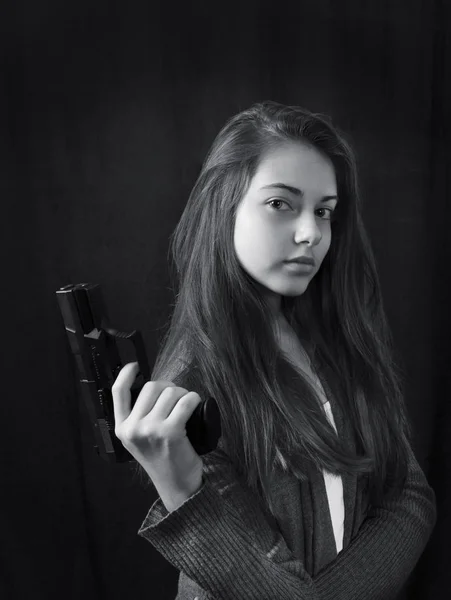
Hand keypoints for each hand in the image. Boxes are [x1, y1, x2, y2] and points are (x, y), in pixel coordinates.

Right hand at [111, 361, 204, 511]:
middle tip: (177, 397)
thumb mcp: (139, 440)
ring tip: (186, 405)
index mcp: (122, 429)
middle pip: (151, 386)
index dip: (126, 374)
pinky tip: (195, 405)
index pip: (118, 392)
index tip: (135, 366)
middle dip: (168, 386)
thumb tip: (153, 388)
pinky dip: (194, 399)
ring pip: (170, 392)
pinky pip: (186, 401)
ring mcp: (150, 430)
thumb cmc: (163, 459)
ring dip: (183, 394)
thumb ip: (138, 417)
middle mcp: (133, 429)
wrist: (178, 486)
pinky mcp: (170, 432)